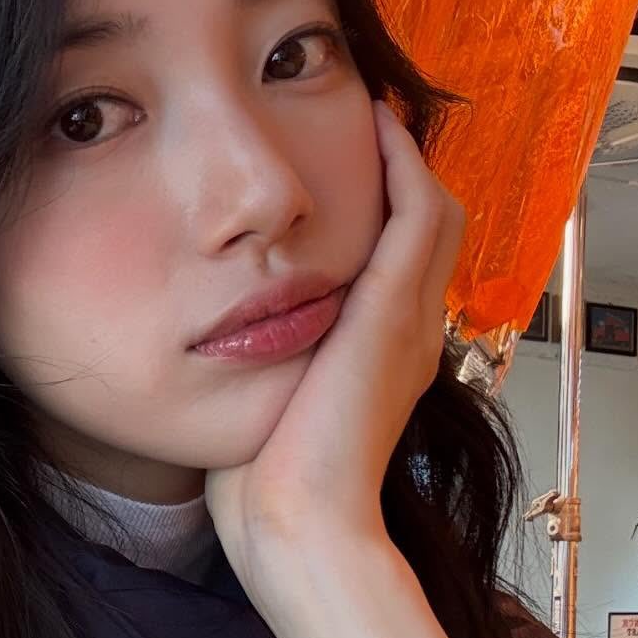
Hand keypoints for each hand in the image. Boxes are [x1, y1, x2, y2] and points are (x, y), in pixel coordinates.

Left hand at [205, 101, 465, 619]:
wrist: (298, 525)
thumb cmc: (264, 485)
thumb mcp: (263, 409)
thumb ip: (255, 369)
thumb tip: (204, 344)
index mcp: (383, 358)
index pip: (402, 264)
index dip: (383, 210)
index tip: (340, 168)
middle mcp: (410, 335)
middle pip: (428, 228)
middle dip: (401, 171)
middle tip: (366, 122)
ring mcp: (410, 325)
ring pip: (433, 214)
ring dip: (406, 158)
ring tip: (374, 112)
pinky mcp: (393, 316)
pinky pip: (418, 218)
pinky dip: (405, 167)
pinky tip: (376, 127)